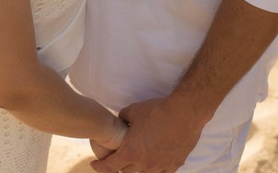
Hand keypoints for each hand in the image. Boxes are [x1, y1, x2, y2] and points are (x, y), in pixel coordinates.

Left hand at [89, 96, 207, 172]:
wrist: (183, 114)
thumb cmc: (156, 111)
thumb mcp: (132, 111)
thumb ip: (122, 118)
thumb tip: (120, 121)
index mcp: (130, 152)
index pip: (110, 166)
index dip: (100, 166)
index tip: (94, 164)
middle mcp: (144, 164)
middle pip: (126, 172)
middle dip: (120, 166)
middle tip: (118, 158)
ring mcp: (160, 167)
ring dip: (138, 168)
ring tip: (137, 160)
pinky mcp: (174, 165)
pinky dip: (156, 169)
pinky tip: (155, 164)